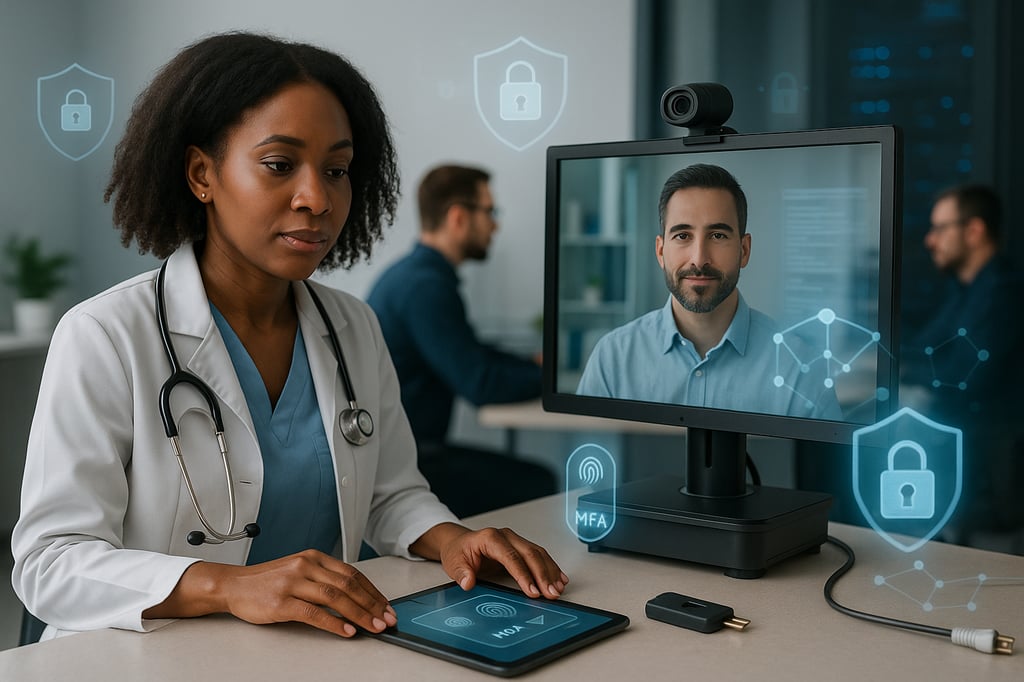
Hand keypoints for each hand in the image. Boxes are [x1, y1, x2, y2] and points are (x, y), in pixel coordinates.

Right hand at [144, 549, 396, 637]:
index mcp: (314, 557)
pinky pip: (314, 613)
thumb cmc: (268, 582)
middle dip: (372, 604)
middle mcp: (306, 566)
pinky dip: (334, 623)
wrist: (233, 585)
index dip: (373, 592)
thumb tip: (357, 599)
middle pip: (348, 585)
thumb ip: (325, 580)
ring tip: (373, 627)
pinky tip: (347, 631)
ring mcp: (293, 583)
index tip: (386, 606)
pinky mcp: (281, 602)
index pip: (352, 574)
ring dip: (359, 614)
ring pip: (335, 597)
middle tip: (386, 619)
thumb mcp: (299, 571)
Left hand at [414, 523, 567, 598]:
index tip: (532, 591)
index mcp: (491, 538)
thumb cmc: (458, 552)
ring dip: (550, 572)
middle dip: (543, 575)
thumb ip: (461, 573)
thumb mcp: (453, 562)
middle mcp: (506, 536)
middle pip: (530, 554)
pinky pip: (539, 555)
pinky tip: (559, 578)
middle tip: (551, 593)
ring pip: (538, 554)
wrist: (459, 542)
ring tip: (557, 589)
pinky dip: (550, 567)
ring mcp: (515, 540)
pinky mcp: (521, 547)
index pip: (511, 557)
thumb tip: (468, 582)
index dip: (524, 575)